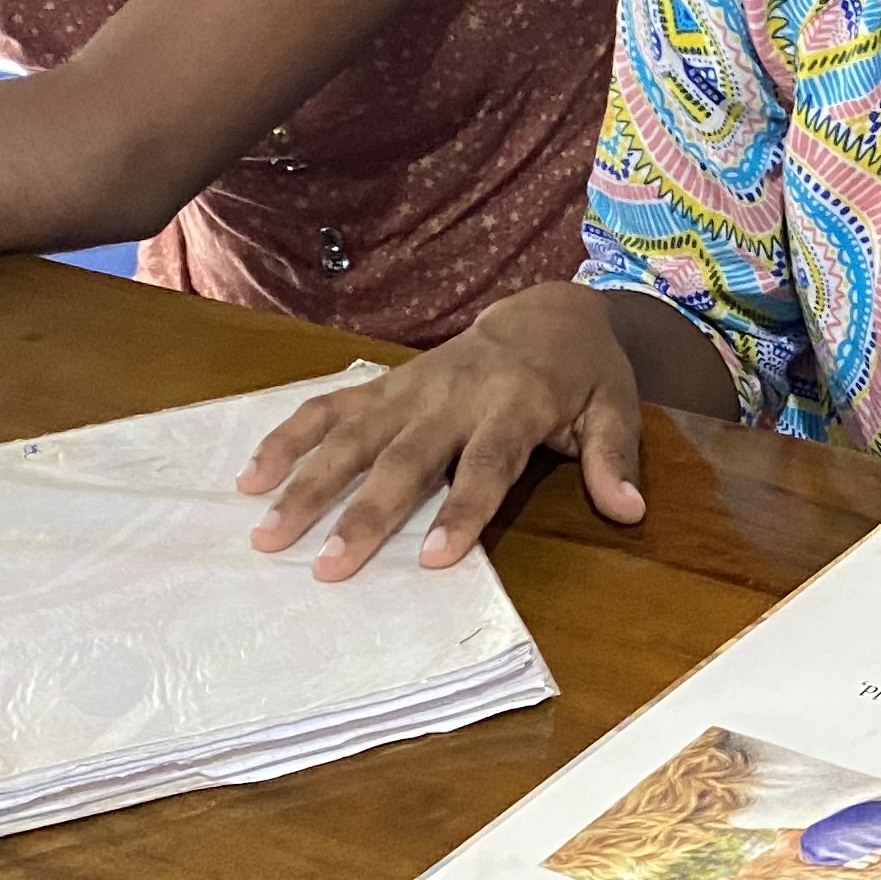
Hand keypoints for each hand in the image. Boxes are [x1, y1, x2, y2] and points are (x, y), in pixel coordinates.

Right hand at [236, 282, 643, 578]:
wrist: (547, 312)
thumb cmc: (584, 374)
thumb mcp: (616, 408)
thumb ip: (614, 459)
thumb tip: (631, 510)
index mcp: (517, 403)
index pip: (487, 463)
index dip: (462, 509)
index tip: (432, 559)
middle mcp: (456, 394)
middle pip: (406, 458)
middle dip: (365, 513)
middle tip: (327, 567)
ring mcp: (411, 387)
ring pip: (351, 435)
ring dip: (306, 482)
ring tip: (266, 531)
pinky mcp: (384, 385)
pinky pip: (328, 407)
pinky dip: (287, 437)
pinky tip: (249, 477)